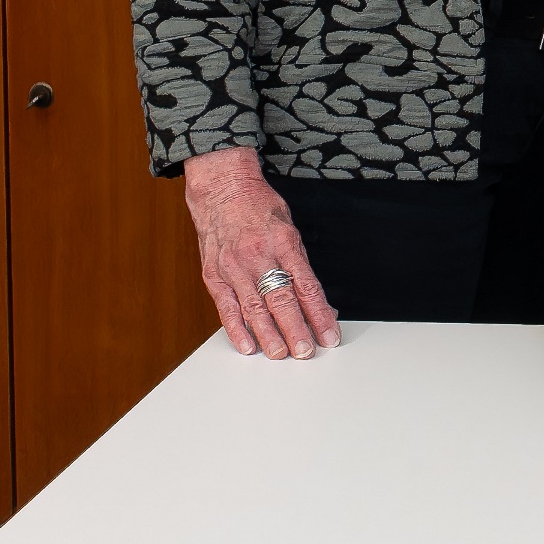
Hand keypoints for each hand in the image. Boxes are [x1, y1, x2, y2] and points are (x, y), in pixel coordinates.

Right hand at [179, 146, 338, 359]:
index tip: (330, 335)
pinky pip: (226, 307)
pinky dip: (237, 329)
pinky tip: (248, 345)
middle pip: (281, 300)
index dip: (319, 314)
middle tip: (307, 352)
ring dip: (269, 335)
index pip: (307, 287)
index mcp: (284, 243)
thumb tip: (318, 303)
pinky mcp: (213, 275)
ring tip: (281, 354)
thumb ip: (301, 267)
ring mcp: (233, 267)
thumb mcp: (290, 230)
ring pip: (254, 308)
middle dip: (296, 329)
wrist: (222, 189)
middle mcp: (258, 256)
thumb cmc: (259, 209)